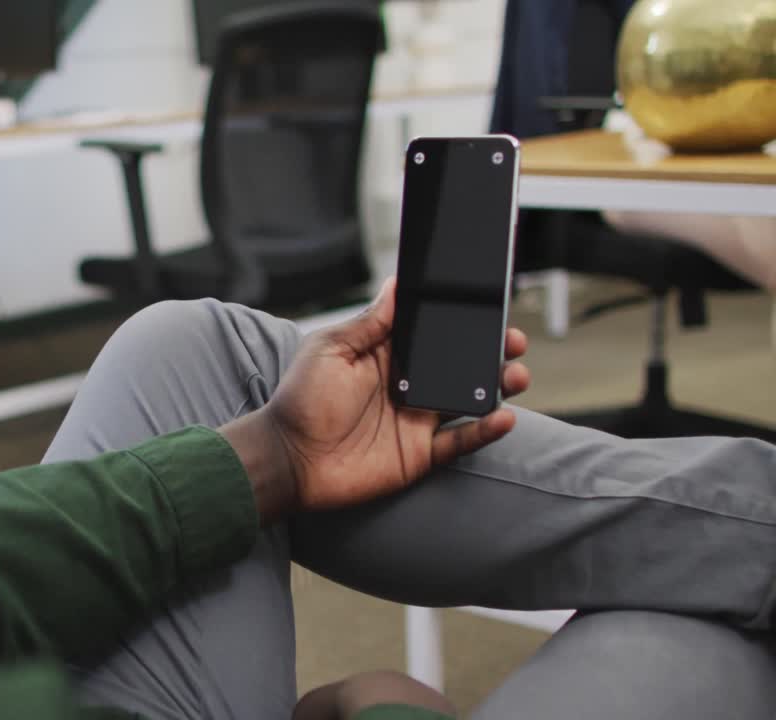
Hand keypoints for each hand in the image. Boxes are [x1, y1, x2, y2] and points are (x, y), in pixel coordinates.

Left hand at [221, 278, 530, 521]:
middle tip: (511, 340)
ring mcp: (416, 420)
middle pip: (459, 363)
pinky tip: (503, 417)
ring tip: (514, 374)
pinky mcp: (420, 454)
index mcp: (386, 355)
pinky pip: (461, 441)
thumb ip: (370, 321)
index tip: (487, 305)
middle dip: (490, 350)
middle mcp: (406, 384)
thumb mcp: (331, 349)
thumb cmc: (300, 400)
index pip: (432, 332)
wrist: (288, 458)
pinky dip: (485, 431)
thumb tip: (397, 283)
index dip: (459, 320)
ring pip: (469, 399)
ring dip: (497, 386)